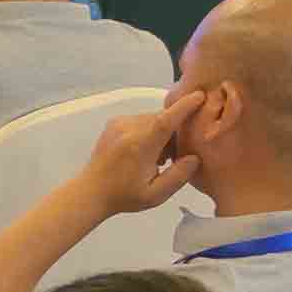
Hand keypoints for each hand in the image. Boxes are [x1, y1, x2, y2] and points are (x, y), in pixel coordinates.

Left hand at [74, 94, 202, 217]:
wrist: (92, 191)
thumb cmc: (124, 195)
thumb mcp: (156, 194)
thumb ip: (178, 175)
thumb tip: (194, 157)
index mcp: (139, 146)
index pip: (165, 120)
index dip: (183, 107)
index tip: (199, 96)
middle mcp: (128, 129)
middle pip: (162, 119)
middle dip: (175, 131)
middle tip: (173, 156)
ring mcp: (119, 123)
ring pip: (152, 118)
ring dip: (162, 132)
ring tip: (158, 158)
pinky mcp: (115, 122)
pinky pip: (141, 119)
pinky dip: (150, 130)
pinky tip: (146, 151)